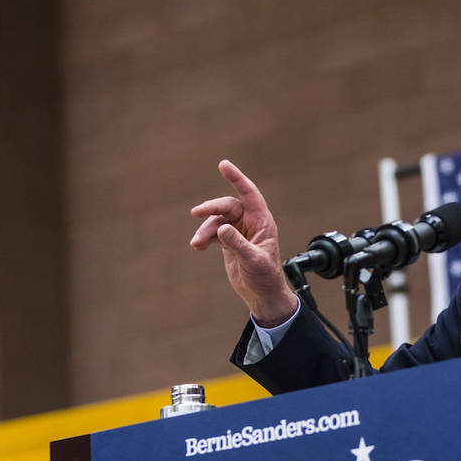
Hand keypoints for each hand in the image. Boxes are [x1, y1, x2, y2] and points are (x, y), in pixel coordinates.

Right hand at [190, 160, 298, 326]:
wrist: (262, 295)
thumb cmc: (265, 277)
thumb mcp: (253, 260)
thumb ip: (238, 243)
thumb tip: (222, 228)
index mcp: (262, 222)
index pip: (249, 194)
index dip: (237, 179)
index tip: (223, 165)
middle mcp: (250, 223)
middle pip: (227, 206)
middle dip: (211, 208)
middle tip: (195, 213)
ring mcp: (238, 231)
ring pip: (217, 221)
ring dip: (204, 230)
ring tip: (196, 244)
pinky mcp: (229, 241)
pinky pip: (213, 233)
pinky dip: (204, 238)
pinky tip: (197, 246)